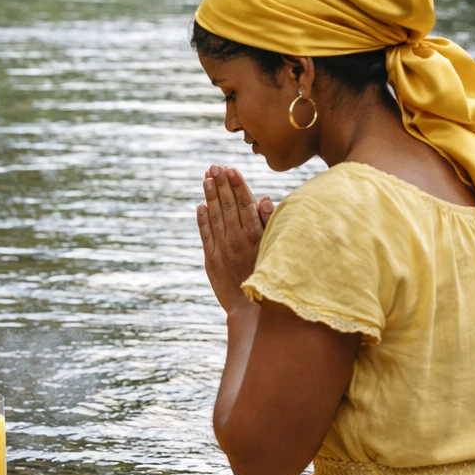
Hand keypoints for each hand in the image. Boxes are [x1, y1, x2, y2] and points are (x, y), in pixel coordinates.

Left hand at [197, 165, 272, 312]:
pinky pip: (205, 235)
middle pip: (228, 205)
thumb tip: (264, 198)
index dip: (237, 184)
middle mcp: (238, 239)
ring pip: (215, 216)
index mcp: (256, 235)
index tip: (230, 169)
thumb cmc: (269, 276)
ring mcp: (223, 249)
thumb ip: (269, 223)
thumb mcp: (274, 249)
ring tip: (206, 179)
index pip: (245, 203)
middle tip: (213, 167)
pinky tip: (200, 206)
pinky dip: (202, 219)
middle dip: (221, 184)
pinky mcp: (211, 260)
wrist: (252, 308)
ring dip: (210, 196)